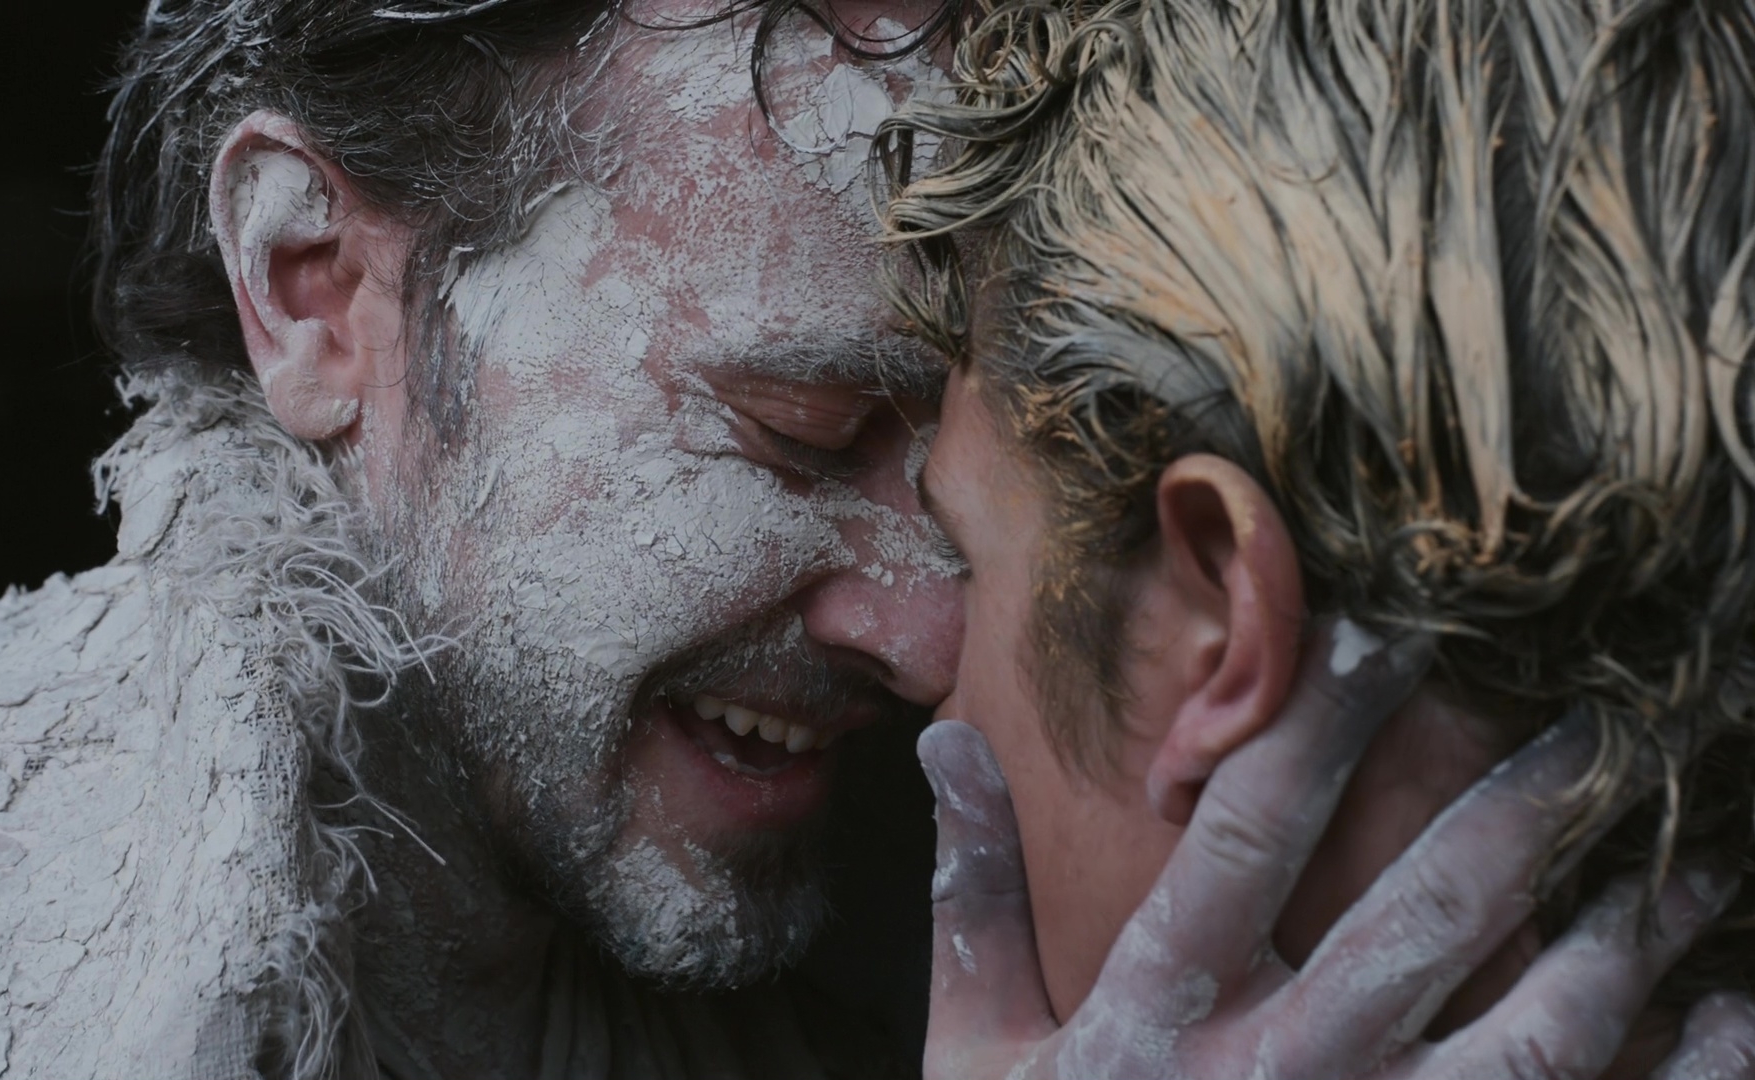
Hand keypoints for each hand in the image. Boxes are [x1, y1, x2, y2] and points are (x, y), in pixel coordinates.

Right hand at [918, 618, 1754, 1079]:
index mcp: (1164, 1016)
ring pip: (1544, 1027)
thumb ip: (970, 896)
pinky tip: (1735, 1011)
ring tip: (1696, 848)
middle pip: (1430, 906)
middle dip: (1525, 795)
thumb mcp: (972, 1050)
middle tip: (1603, 706)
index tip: (1388, 620)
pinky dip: (1688, 1076)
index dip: (1322, 710)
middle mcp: (1285, 1075)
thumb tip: (949, 738)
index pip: (1253, 824)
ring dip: (1630, 931)